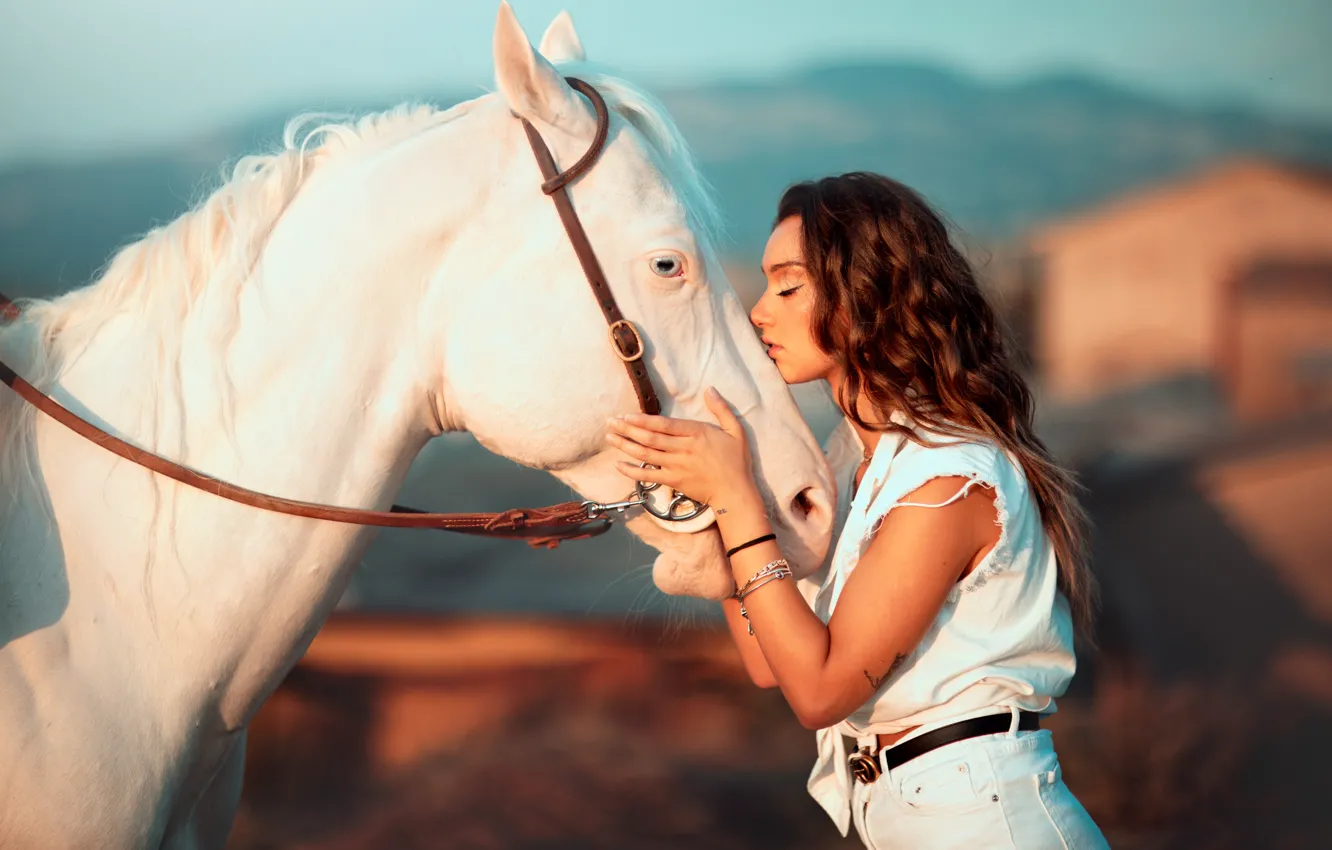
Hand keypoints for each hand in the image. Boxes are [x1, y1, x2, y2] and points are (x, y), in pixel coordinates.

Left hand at [604, 387, 755, 507]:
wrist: (734, 492)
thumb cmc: (736, 461)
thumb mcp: (735, 431)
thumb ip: (721, 409)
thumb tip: (710, 389)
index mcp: (696, 433)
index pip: (664, 424)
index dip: (643, 420)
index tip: (626, 415)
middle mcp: (683, 448)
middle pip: (649, 438)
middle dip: (626, 429)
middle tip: (610, 422)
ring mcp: (676, 466)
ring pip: (645, 454)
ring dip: (625, 445)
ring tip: (609, 437)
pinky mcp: (673, 481)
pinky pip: (648, 475)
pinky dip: (632, 471)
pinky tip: (619, 465)